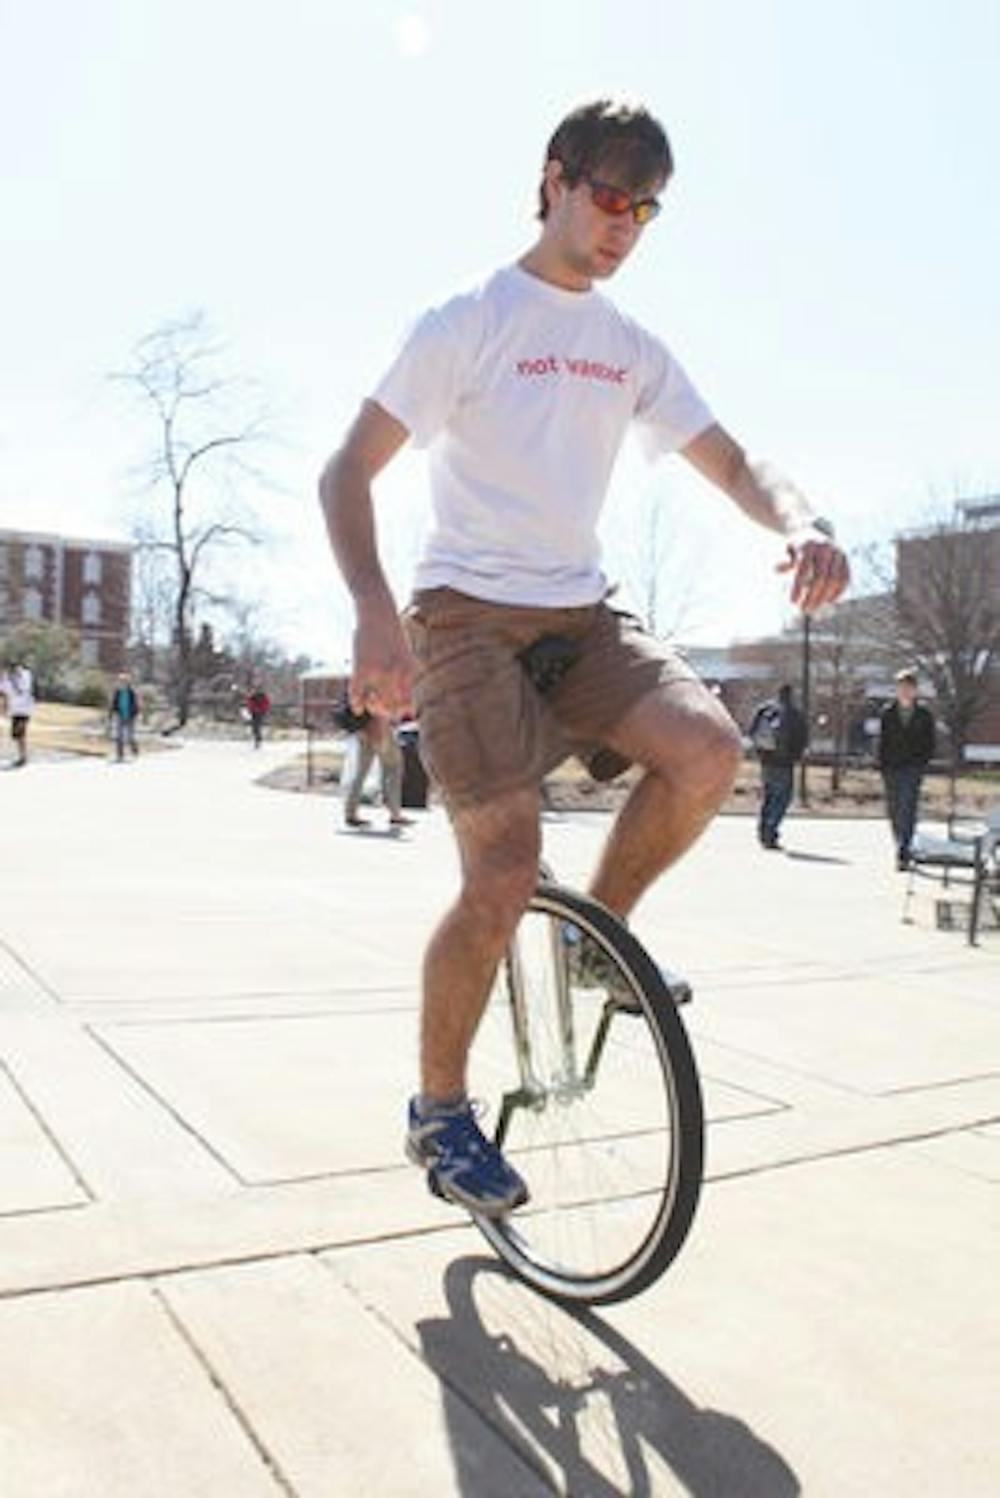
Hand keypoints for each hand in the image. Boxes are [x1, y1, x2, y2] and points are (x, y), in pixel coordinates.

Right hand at [350, 599, 415, 717]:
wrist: (378, 612)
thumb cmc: (392, 634)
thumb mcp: (406, 655)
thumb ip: (407, 676)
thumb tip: (408, 705)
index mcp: (409, 672)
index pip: (407, 703)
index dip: (402, 711)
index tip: (398, 711)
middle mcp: (395, 674)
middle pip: (392, 708)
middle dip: (387, 711)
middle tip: (381, 704)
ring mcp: (377, 672)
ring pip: (375, 704)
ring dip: (372, 707)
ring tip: (370, 701)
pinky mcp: (360, 668)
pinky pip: (357, 694)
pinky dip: (357, 704)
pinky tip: (357, 708)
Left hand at [776, 529, 849, 612]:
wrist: (813, 534)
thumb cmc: (794, 549)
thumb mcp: (784, 551)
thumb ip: (781, 560)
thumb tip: (777, 569)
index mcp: (807, 545)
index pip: (803, 569)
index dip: (798, 587)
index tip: (792, 602)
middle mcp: (825, 547)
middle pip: (820, 577)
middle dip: (811, 596)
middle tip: (802, 610)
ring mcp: (837, 553)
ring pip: (834, 579)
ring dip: (824, 597)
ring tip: (813, 608)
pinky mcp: (845, 559)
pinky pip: (845, 578)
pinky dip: (838, 592)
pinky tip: (828, 602)